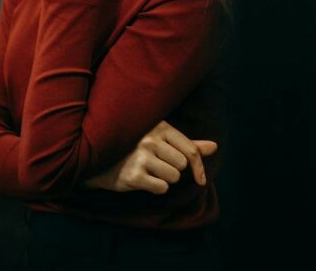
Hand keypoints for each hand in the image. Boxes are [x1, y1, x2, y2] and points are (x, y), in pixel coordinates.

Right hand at [83, 121, 217, 193]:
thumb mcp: (162, 140)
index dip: (199, 167)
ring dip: (165, 179)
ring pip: (173, 177)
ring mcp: (141, 157)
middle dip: (175, 170)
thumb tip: (215, 147)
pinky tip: (144, 179)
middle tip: (159, 165)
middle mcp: (151, 140)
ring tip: (151, 171)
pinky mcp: (133, 176)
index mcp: (161, 127)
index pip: (191, 149)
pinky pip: (161, 188)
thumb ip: (188, 144)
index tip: (201, 179)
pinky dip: (156, 187)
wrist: (100, 158)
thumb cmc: (136, 147)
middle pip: (182, 165)